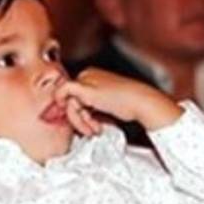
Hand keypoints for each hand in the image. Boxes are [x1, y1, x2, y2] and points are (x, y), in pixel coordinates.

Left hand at [56, 68, 181, 133]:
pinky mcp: (84, 86)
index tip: (87, 125)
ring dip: (80, 121)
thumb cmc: (129, 104)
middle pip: (70, 100)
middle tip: (92, 129)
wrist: (140, 101)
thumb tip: (79, 116)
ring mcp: (85, 80)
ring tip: (95, 128)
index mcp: (92, 77)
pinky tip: (82, 120)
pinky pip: (62, 92)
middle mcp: (87, 75)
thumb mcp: (105, 106)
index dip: (78, 114)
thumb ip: (90, 109)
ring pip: (68, 102)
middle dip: (79, 119)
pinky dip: (69, 110)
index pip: (73, 97)